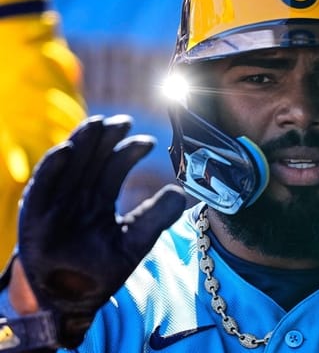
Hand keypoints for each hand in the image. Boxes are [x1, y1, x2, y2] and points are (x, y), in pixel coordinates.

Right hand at [16, 115, 185, 347]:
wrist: (73, 300)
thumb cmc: (101, 273)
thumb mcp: (135, 241)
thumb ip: (157, 216)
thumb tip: (181, 192)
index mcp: (98, 199)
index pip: (114, 167)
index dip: (129, 151)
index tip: (150, 141)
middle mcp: (77, 196)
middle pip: (92, 158)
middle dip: (106, 138)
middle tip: (124, 120)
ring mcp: (56, 202)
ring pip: (69, 164)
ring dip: (81, 143)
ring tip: (97, 123)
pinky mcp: (35, 214)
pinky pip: (43, 185)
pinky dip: (53, 166)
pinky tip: (67, 149)